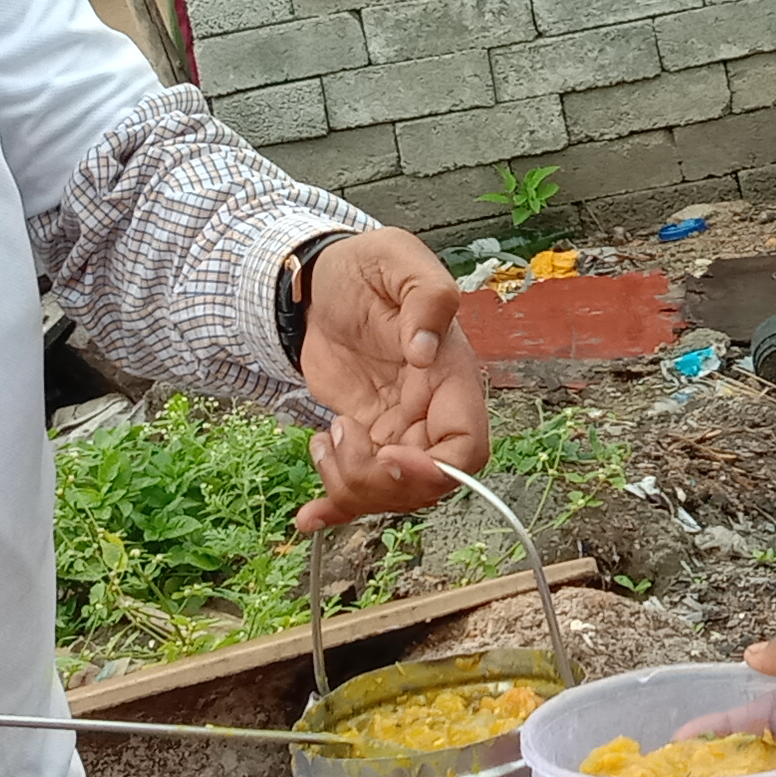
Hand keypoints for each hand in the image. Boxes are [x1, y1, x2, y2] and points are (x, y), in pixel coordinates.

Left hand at [292, 229, 491, 527]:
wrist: (321, 281)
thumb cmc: (366, 267)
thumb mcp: (397, 259)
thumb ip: (426, 298)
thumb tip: (424, 352)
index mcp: (449, 376)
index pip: (467, 447)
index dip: (435, 469)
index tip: (389, 454)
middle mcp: (430, 411)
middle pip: (424, 484)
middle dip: (379, 481)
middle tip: (338, 439)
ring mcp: (396, 429)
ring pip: (389, 493)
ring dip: (347, 485)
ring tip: (322, 438)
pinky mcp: (363, 437)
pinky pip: (357, 487)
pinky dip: (333, 510)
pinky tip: (308, 517)